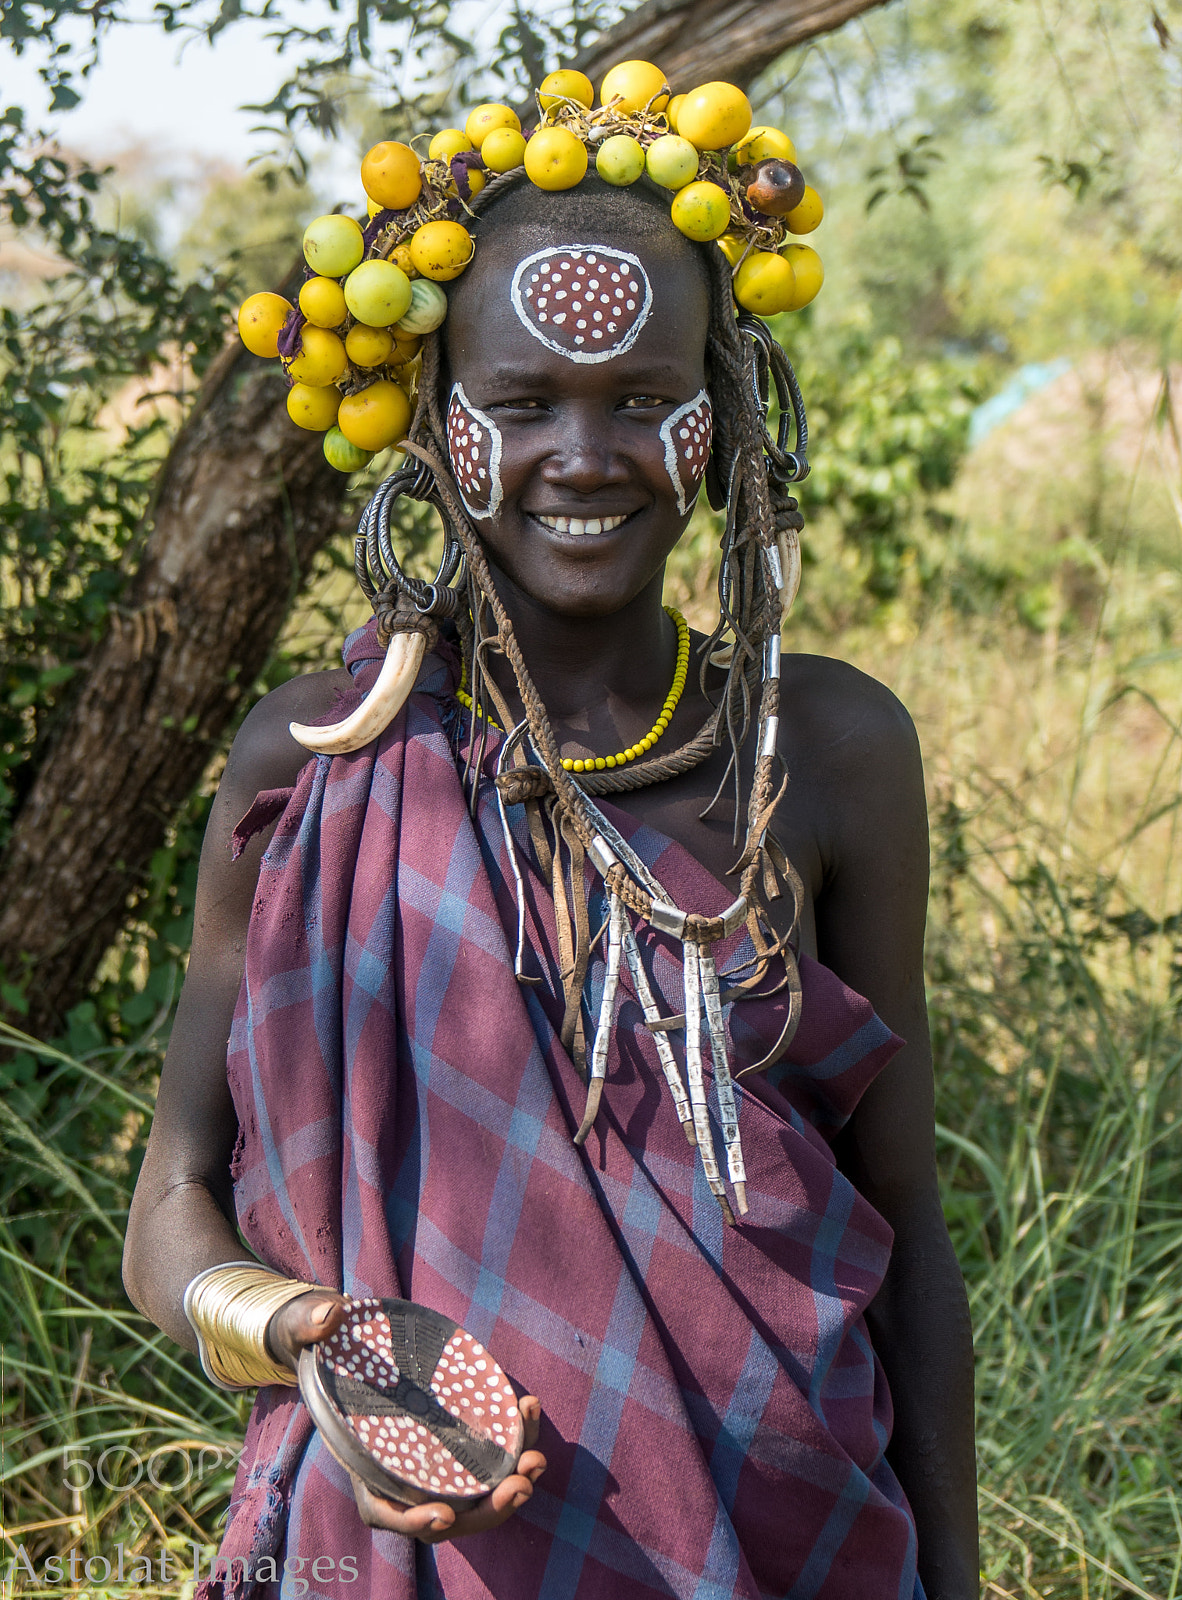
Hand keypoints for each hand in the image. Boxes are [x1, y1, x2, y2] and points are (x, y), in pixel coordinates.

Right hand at [266, 1295, 546, 1542]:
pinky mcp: (454, 1432)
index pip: (385, 1509)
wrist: (341, 1335)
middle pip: (444, 1512)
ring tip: (536, 1463)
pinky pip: (489, 1452)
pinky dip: (514, 1439)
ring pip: (474, 1492)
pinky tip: (529, 1406)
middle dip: (484, 1510)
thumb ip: (310, 1324)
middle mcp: (399, 1468)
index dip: (414, 1519)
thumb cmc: (318, 1340)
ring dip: (509, 1485)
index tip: (444, 1515)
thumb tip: (330, 1318)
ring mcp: (431, 1455)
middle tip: (519, 1485)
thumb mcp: (305, 1328)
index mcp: (362, 1459)